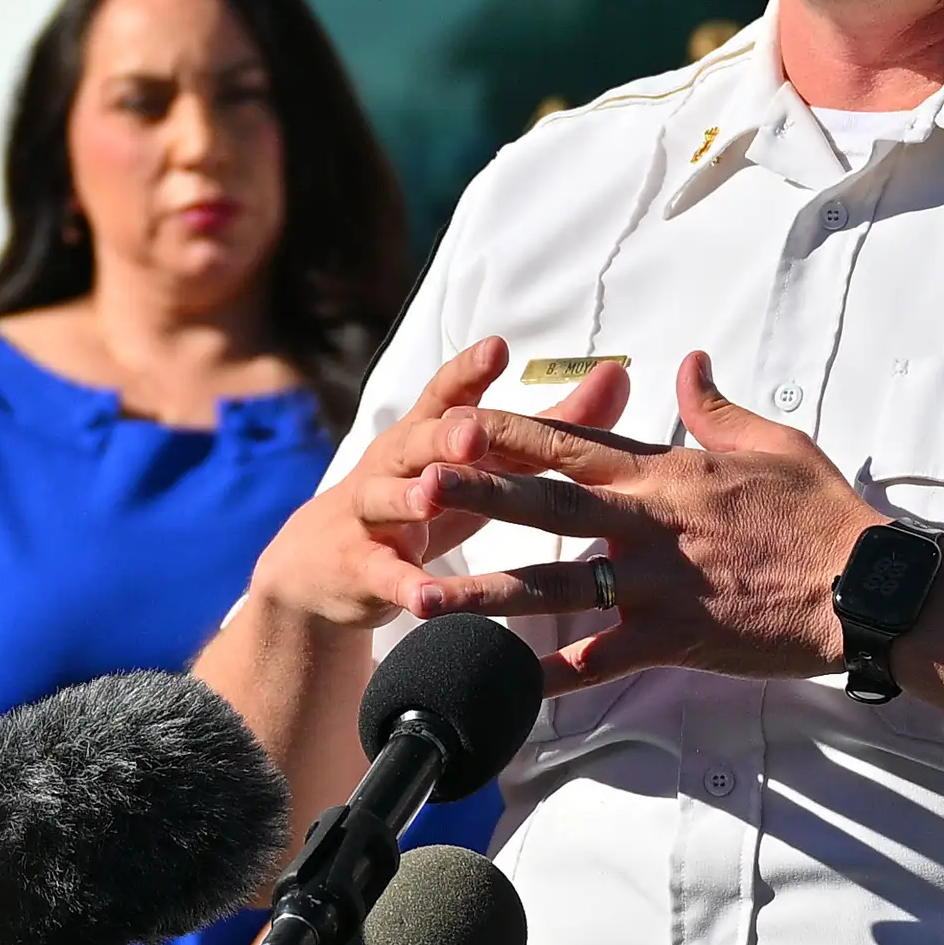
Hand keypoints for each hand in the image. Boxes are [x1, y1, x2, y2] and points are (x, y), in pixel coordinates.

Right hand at [245, 338, 632, 629]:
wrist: (326, 564)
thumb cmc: (428, 497)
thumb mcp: (482, 461)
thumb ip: (549, 424)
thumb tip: (617, 375)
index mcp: (426, 433)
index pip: (446, 395)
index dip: (468, 371)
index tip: (497, 347)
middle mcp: (394, 464)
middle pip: (415, 441)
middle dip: (443, 435)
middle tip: (474, 433)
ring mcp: (370, 515)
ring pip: (384, 500)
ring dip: (407, 499)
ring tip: (429, 500)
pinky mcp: (360, 567)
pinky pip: (382, 575)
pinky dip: (403, 584)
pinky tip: (424, 598)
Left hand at [402, 352, 884, 691]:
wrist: (865, 587)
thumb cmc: (822, 512)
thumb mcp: (772, 442)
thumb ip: (714, 408)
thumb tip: (685, 364)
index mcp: (669, 474)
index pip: (576, 445)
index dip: (512, 433)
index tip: (458, 422)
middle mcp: (651, 526)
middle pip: (549, 506)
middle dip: (479, 496)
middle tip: (416, 488)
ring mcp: (658, 586)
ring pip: (557, 588)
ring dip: (487, 592)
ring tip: (425, 597)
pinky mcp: (674, 640)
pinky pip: (601, 662)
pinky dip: (553, 676)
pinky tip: (506, 685)